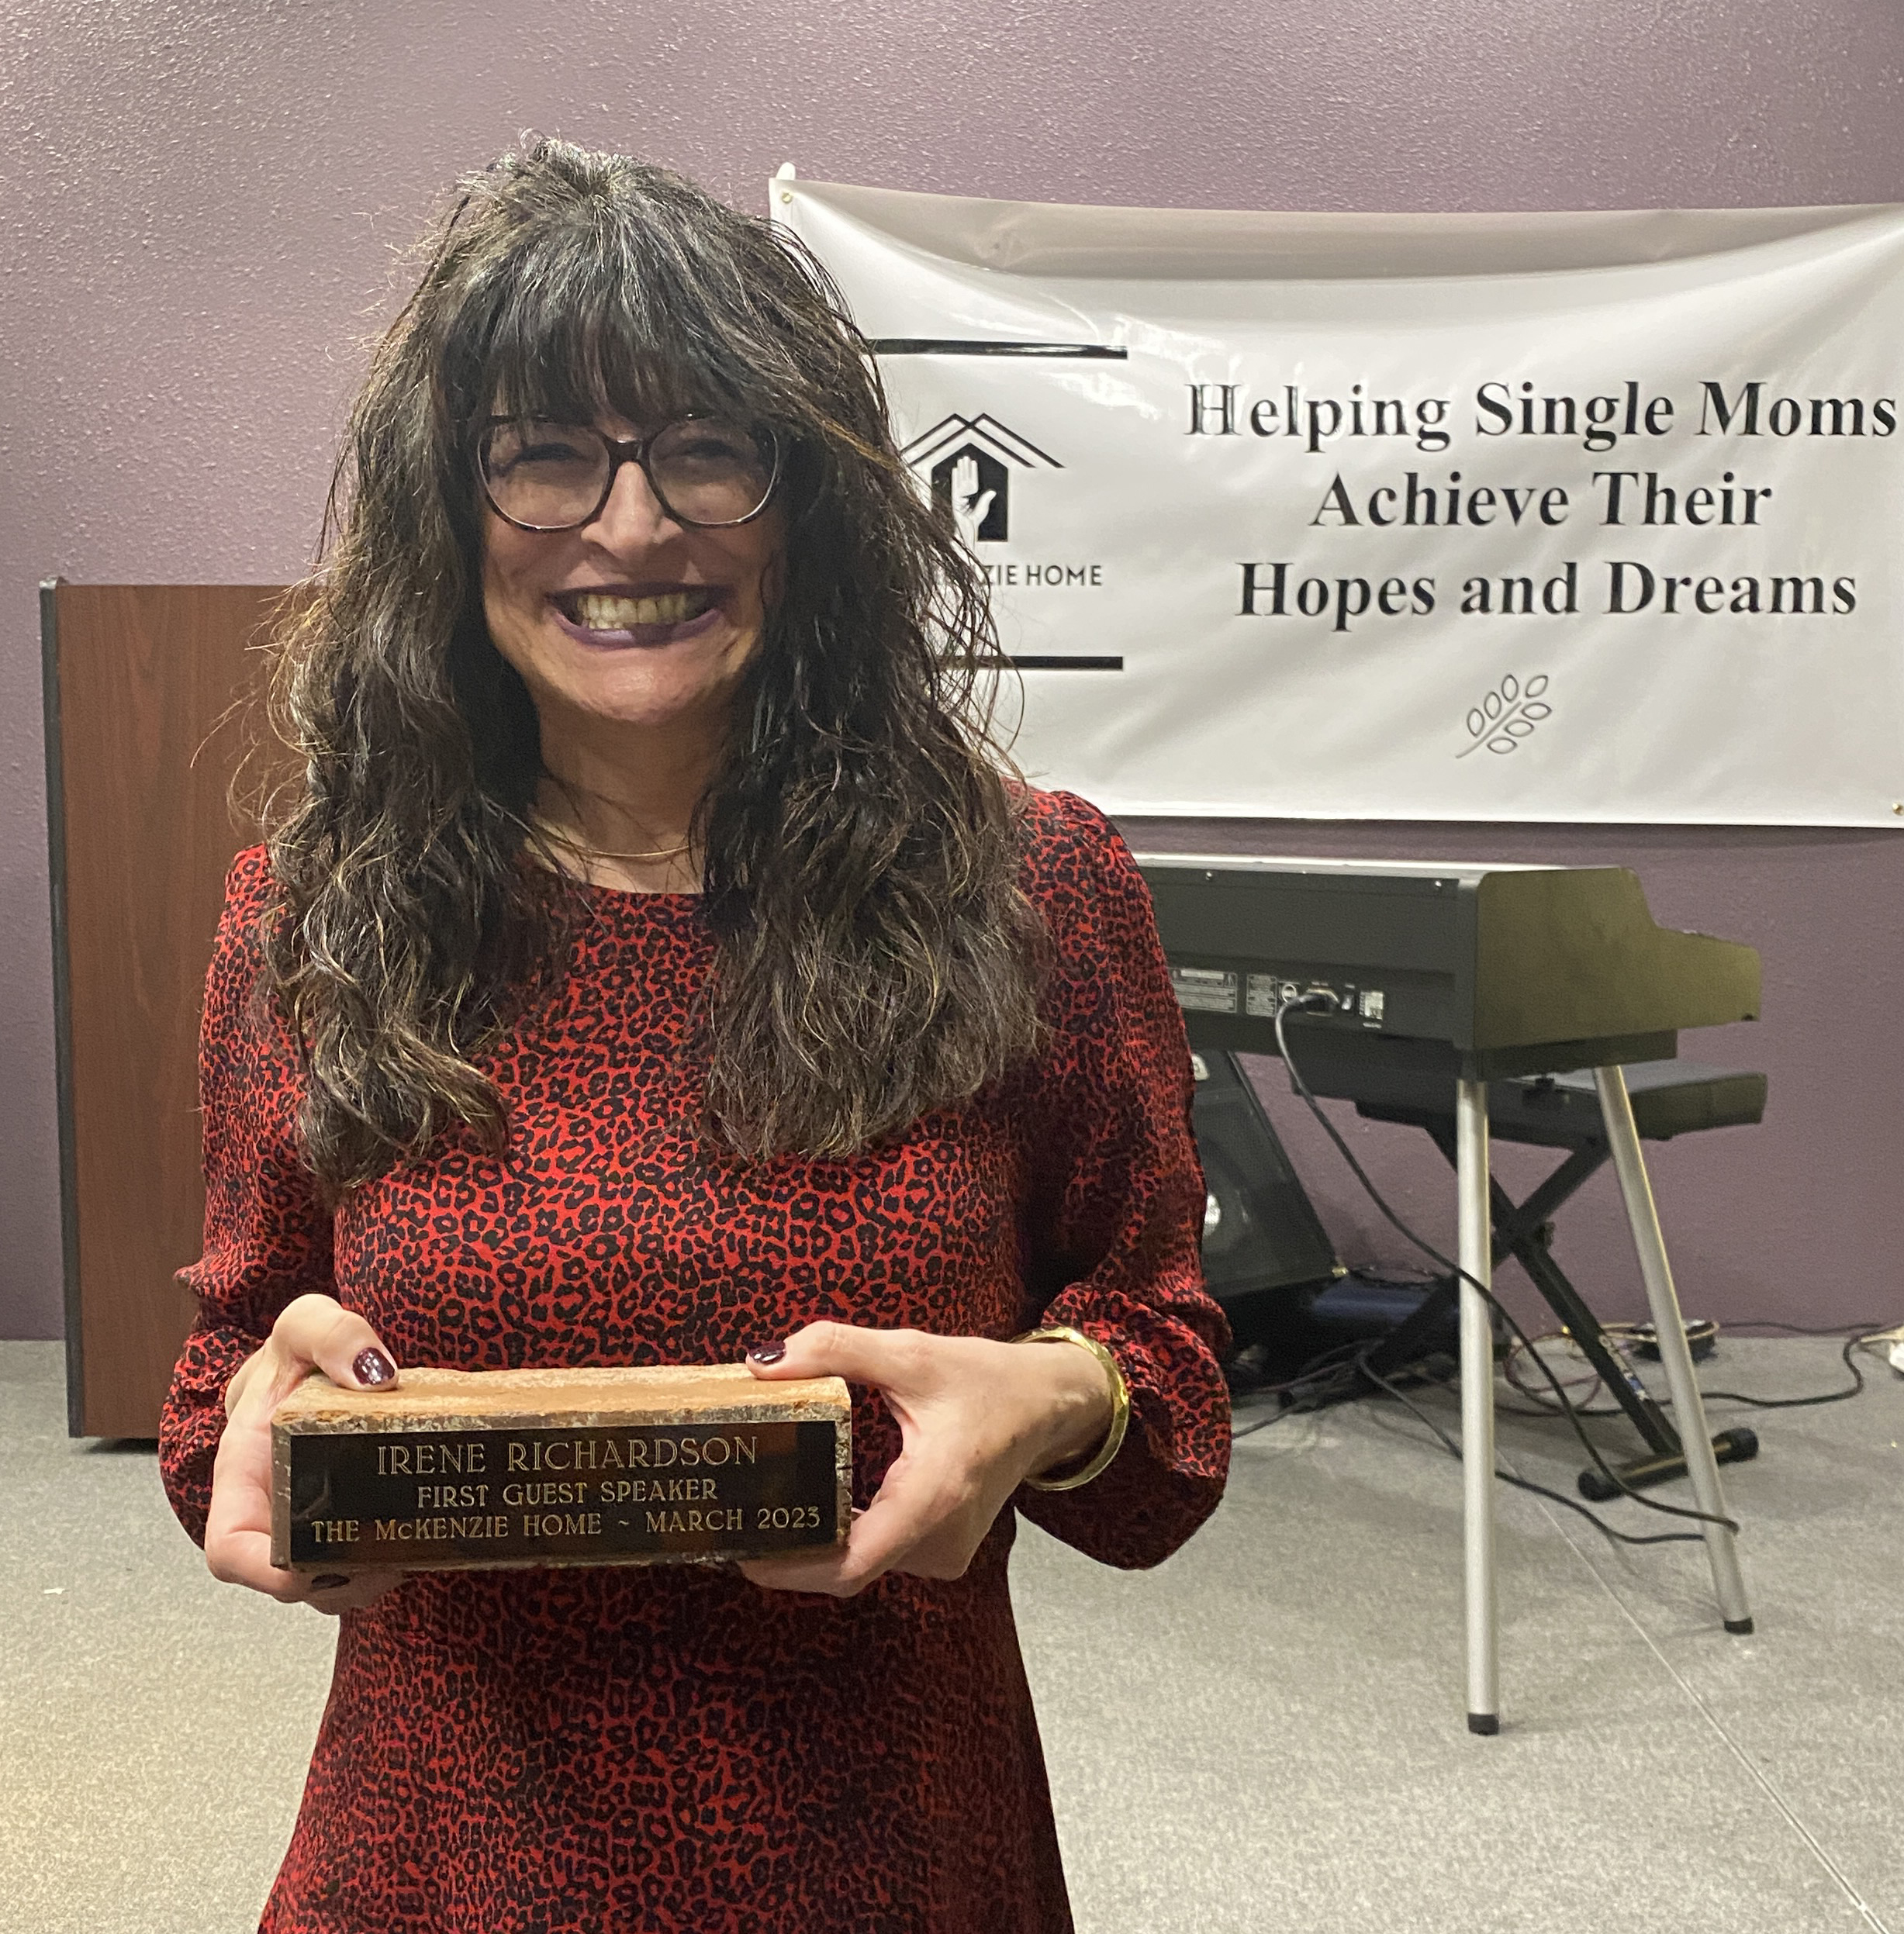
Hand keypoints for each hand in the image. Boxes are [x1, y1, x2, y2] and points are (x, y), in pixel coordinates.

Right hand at [205, 1292, 405, 1616]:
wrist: (317, 1356)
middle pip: (291, 1579)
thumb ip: (332, 1333)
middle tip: (389, 1564)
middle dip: (338, 1582)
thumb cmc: (296, 1352)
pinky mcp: (352, 1516)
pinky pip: (362, 1556)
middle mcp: (273, 1508)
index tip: (311, 1567)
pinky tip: (425, 1536)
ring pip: (331, 1579)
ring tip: (412, 1553)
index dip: (261, 1573)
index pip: (229, 1549)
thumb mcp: (306, 1322)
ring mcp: (312, 1518)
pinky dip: (391, 1557)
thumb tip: (375, 1373)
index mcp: (244, 1474)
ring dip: (368, 1579)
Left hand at [738, 1322, 1114, 1597]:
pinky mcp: (939, 1551)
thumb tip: (764, 1361)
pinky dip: (839, 1538)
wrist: (1049, 1406)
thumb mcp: (913, 1353)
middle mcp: (939, 1540)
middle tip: (733, 1515)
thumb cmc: (988, 1381)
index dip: (790, 1566)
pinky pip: (876, 1555)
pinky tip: (807, 1509)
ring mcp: (942, 1553)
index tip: (742, 1549)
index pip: (851, 1563)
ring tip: (760, 1507)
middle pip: (845, 1567)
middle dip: (788, 1548)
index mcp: (933, 1498)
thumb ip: (837, 1350)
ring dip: (812, 1543)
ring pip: (858, 1565)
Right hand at [950, 453, 994, 546]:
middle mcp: (960, 500)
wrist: (967, 538)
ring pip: (959, 483)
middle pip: (963, 481)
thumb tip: (992, 492)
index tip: (972, 463)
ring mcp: (957, 501)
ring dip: (961, 471)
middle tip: (965, 458)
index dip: (971, 473)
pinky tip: (956, 471)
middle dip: (964, 469)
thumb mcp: (981, 511)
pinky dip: (955, 480)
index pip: (969, 484)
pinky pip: (956, 490)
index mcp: (965, 500)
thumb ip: (985, 501)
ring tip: (962, 461)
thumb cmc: (972, 528)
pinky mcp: (954, 504)